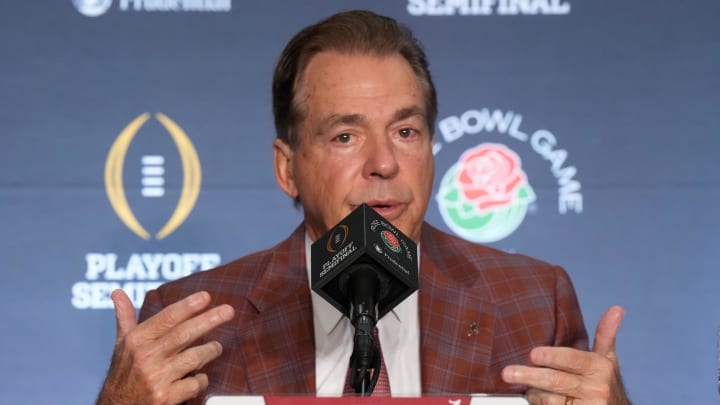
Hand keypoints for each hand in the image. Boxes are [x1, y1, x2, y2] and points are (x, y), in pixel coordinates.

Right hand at [96, 290, 234, 404]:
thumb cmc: (123, 374)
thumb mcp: (121, 345)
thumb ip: (125, 318)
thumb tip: (117, 291)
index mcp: (136, 340)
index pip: (166, 318)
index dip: (188, 306)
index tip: (206, 297)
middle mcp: (145, 357)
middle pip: (184, 334)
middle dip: (209, 320)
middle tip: (229, 311)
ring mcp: (156, 378)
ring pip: (193, 358)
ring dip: (210, 350)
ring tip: (217, 347)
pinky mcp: (165, 398)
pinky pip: (194, 383)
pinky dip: (202, 379)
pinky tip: (201, 377)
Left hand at [501, 306, 630, 404]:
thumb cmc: (605, 382)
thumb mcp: (608, 359)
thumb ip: (605, 334)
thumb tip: (617, 308)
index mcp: (600, 367)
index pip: (572, 359)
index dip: (552, 357)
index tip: (533, 354)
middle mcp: (596, 388)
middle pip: (556, 381)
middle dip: (530, 376)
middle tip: (507, 372)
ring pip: (550, 399)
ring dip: (533, 392)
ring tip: (527, 385)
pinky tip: (536, 399)